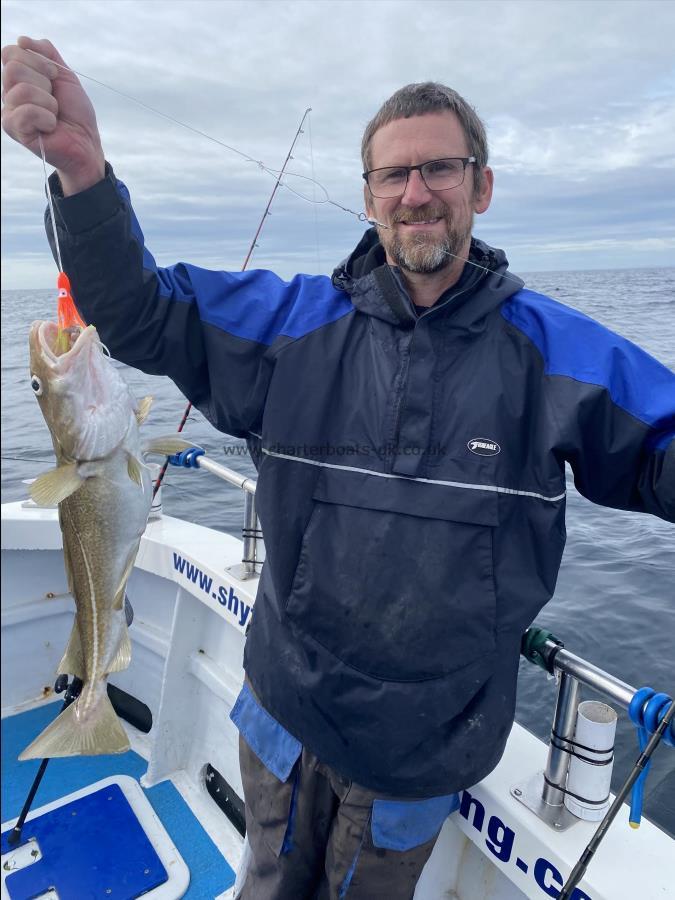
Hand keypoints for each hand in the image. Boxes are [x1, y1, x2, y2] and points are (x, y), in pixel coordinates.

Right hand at [1, 36, 104, 194]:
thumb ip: (47, 52)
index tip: (54, 76)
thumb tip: (21, 40)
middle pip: (13, 69)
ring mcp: (9, 111)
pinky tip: (51, 126)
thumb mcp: (65, 75)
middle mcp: (8, 92)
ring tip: (54, 114)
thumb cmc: (75, 112)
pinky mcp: (14, 129)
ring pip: (21, 89)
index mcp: (18, 78)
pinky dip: (46, 117)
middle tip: (55, 98)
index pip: (11, 53)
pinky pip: (25, 112)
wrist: (86, 142)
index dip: (38, 60)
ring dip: (48, 102)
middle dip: (44, 81)